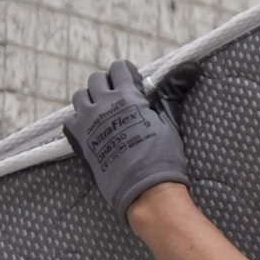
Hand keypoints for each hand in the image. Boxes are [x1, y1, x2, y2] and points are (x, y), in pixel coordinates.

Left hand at [65, 61, 189, 214]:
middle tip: (120, 101)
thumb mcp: (170, 123)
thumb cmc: (163, 157)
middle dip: (108, 85)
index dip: (128, 75)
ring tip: (104, 114)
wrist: (145, 191)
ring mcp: (88, 121)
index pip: (119, 69)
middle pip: (97, 80)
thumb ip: (171, 94)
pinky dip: (80, 121)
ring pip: (81, 97)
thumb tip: (188, 69)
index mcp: (127, 96)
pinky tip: (94, 130)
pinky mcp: (78, 139)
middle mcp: (103, 103)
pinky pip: (71, 120)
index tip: (135, 86)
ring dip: (92, 100)